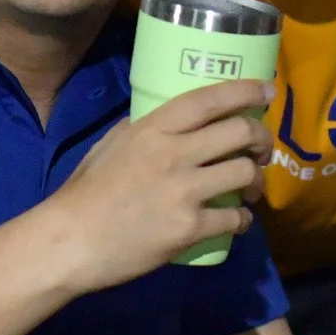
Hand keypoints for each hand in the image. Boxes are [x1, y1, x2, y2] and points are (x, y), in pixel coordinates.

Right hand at [28, 80, 273, 297]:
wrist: (68, 243)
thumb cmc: (84, 194)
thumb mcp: (110, 145)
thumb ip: (142, 130)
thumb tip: (167, 122)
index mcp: (153, 129)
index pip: (209, 100)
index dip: (245, 91)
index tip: (267, 92)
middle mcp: (174, 154)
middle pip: (239, 133)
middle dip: (261, 139)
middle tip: (261, 150)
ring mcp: (183, 192)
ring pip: (244, 174)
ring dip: (256, 181)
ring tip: (250, 189)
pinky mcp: (188, 229)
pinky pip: (234, 219)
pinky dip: (243, 220)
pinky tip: (238, 222)